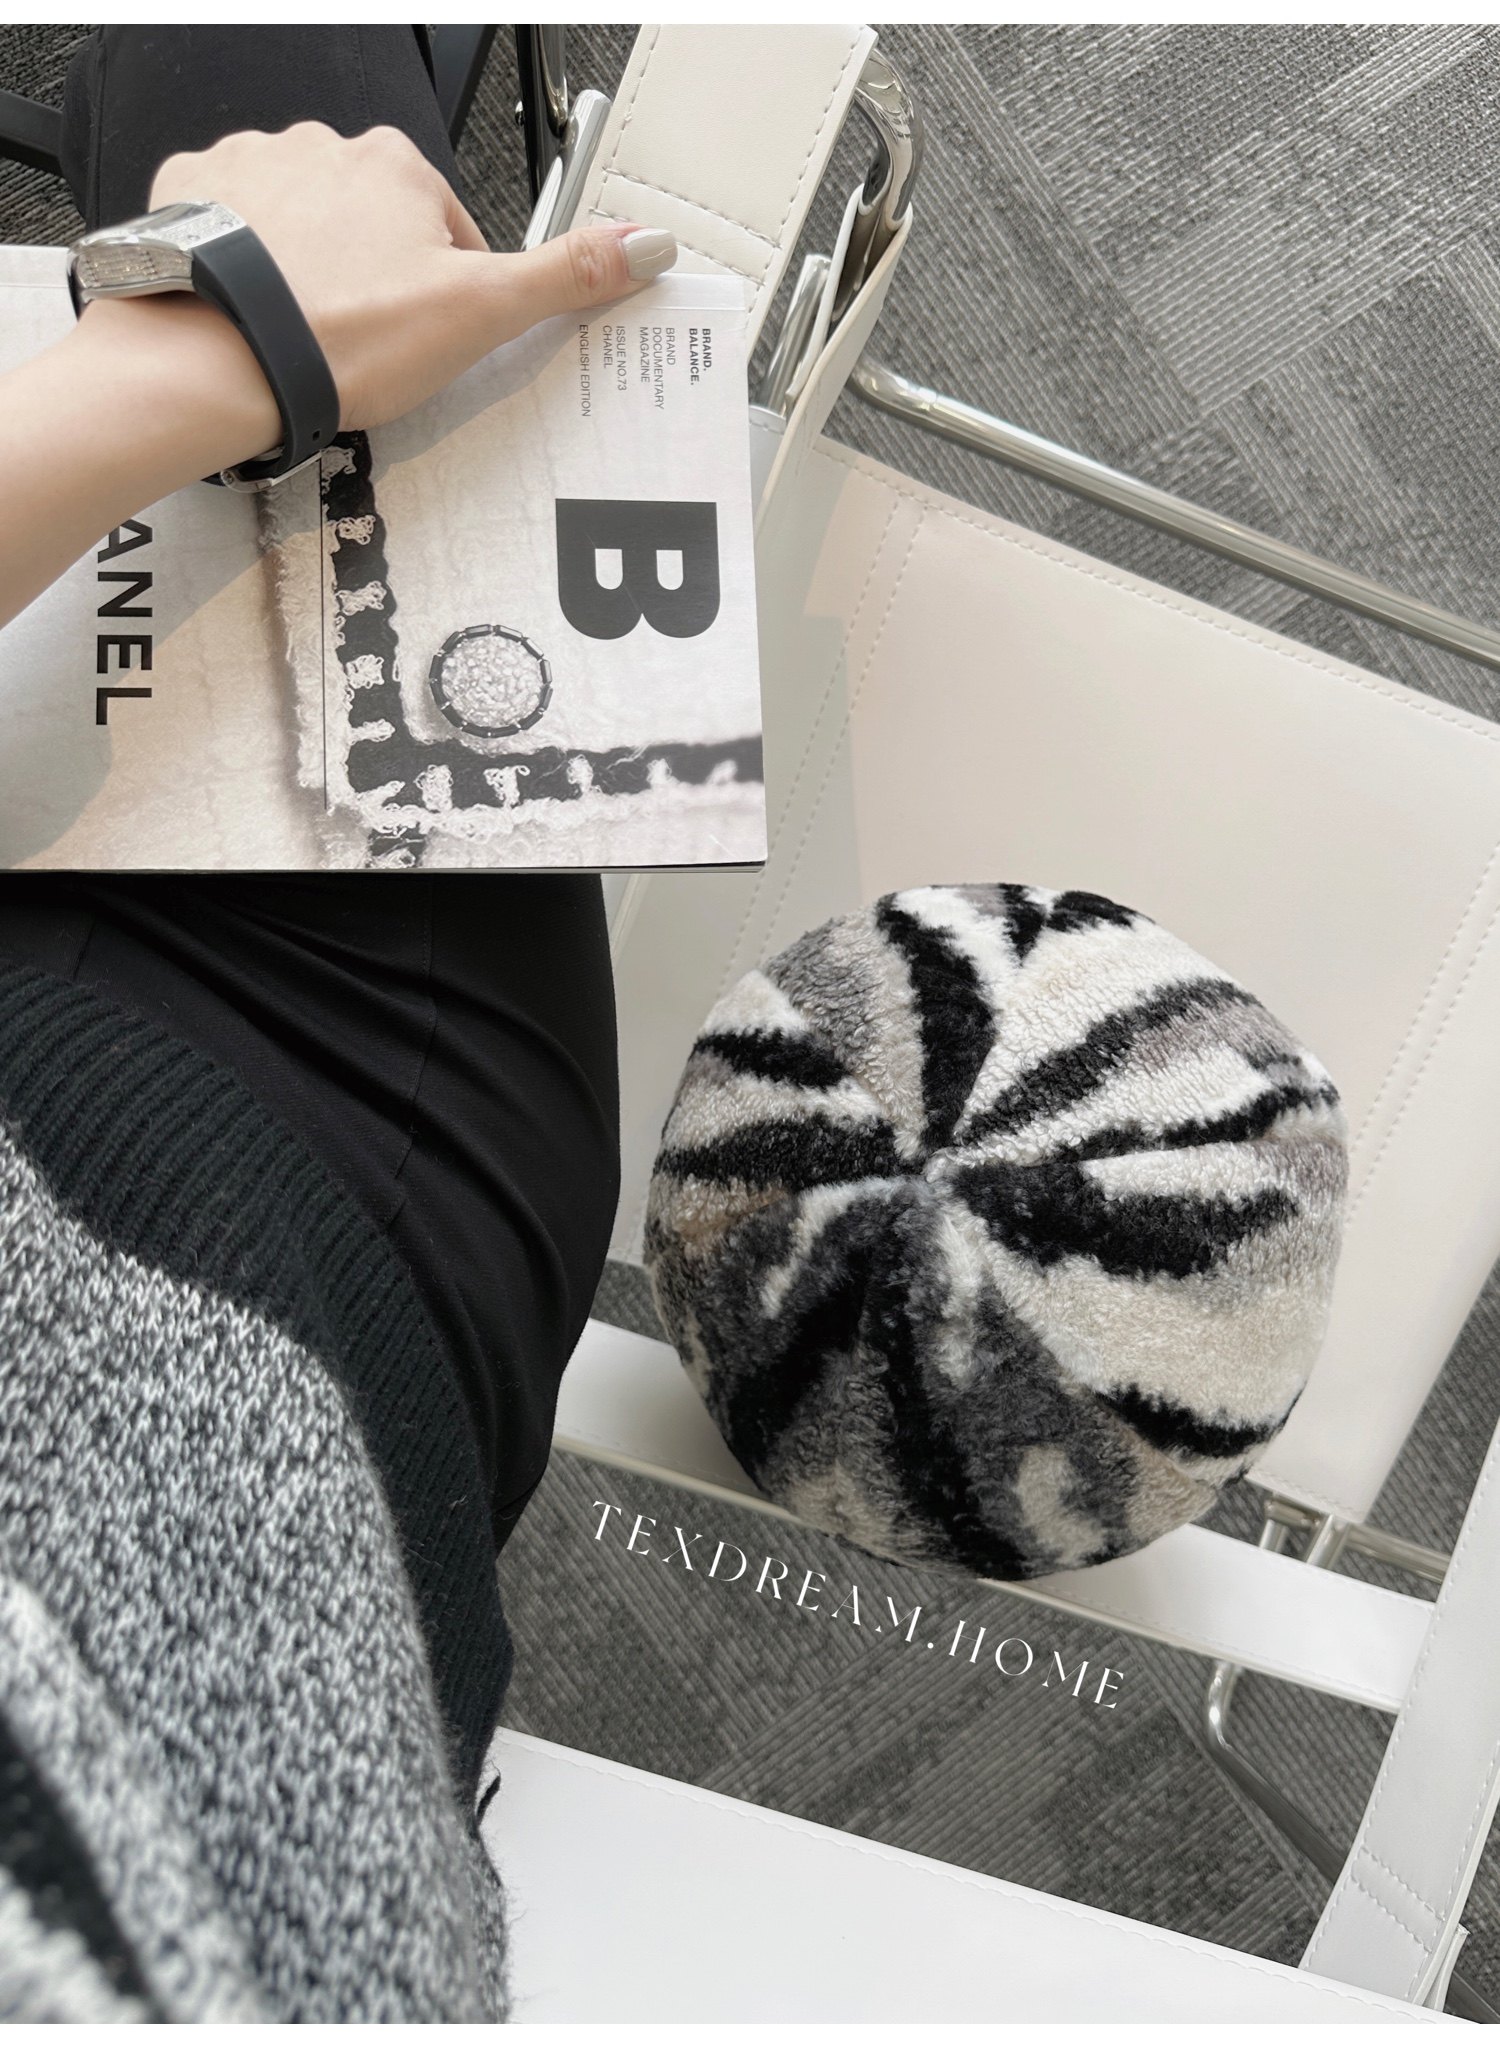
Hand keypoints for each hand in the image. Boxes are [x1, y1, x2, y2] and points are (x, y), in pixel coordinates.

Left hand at [0, 121, 677, 629]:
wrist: (218, 358)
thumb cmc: (342, 337)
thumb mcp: (477, 314)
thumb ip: (563, 277)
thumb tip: (646, 244)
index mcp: (398, 166)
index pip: (447, 226)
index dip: (449, 290)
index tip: (433, 336)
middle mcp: (324, 146)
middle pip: (373, 220)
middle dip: (376, 278)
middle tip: (368, 346)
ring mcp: (252, 165)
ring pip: (302, 219)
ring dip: (309, 268)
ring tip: (307, 336)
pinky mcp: (190, 193)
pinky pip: (229, 221)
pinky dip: (244, 263)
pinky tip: (253, 310)